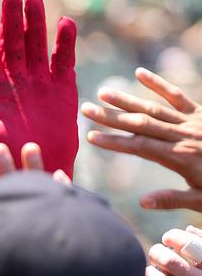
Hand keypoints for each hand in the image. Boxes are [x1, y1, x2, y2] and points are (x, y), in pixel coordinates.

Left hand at [0, 0, 78, 178]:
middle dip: (12, 20)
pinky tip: (64, 23)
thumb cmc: (7, 153)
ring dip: (37, 24)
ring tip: (35, 0)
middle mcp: (16, 81)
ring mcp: (39, 81)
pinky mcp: (62, 86)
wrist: (40, 166)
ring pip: (37, 46)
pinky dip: (65, 42)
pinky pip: (63, 59)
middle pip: (13, 44)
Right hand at [81, 68, 201, 211]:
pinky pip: (178, 96)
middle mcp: (184, 135)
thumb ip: (172, 199)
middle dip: (111, 117)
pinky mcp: (201, 113)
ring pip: (154, 108)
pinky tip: (140, 73)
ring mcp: (193, 122)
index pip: (139, 146)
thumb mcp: (200, 200)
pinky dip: (159, 84)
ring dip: (127, 100)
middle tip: (86, 109)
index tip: (91, 136)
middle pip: (140, 123)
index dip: (113, 141)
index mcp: (180, 157)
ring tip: (103, 92)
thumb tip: (142, 202)